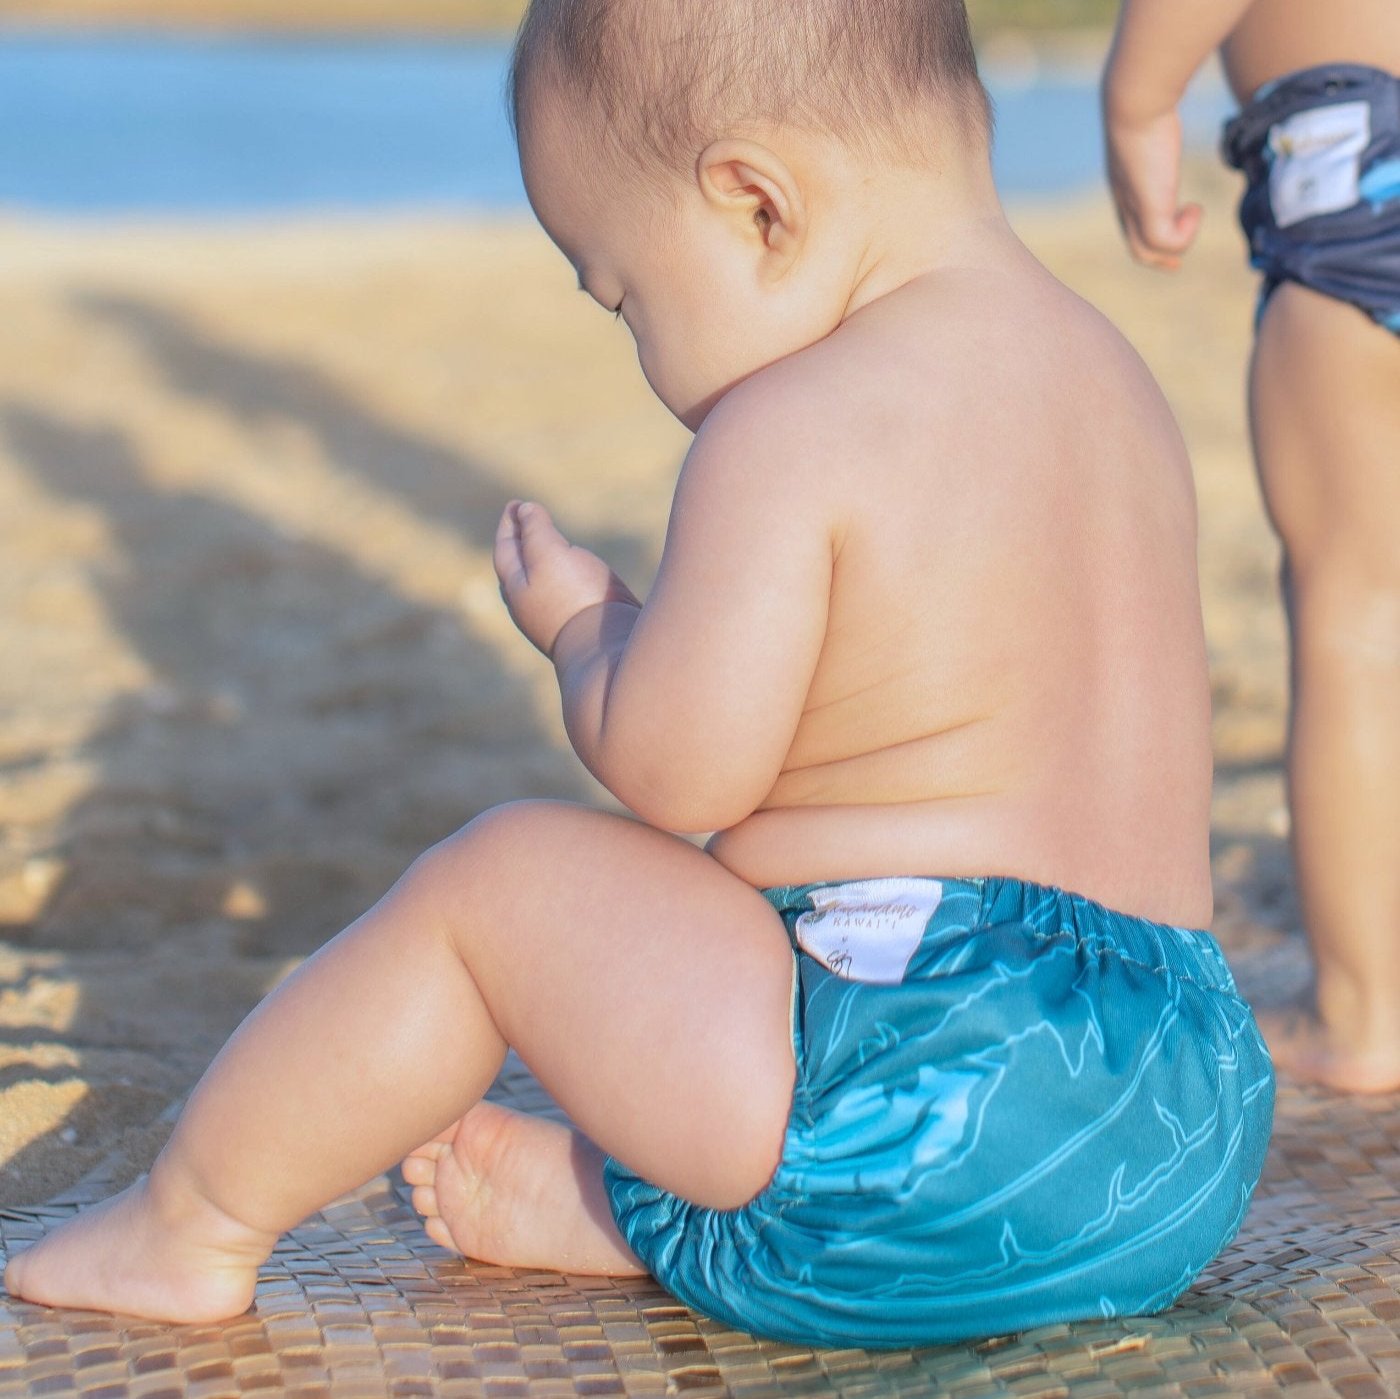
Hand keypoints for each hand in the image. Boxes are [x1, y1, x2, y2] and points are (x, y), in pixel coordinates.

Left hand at [493, 501, 640, 656]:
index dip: (509, 523)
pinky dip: (562, 580)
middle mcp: (530, 606)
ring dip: (541, 562)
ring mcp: (554, 619)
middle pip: (517, 569)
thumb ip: (534, 530)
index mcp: (516, 587)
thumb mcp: (548, 554)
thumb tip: (524, 510)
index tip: (515, 504)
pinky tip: (575, 579)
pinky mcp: (580, 627)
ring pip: (540, 585)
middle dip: (520, 543)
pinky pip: (563, 597)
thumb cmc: (574, 599)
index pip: (505, 548)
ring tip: (550, 548)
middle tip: (526, 522)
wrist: (607, 651)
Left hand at [1103, 105, 1202, 269]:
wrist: (1136, 100)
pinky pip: (1165, 243)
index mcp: (1124, 183)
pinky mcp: (1148, 209)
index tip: (1171, 242)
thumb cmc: (1146, 99)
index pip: (1130, 223)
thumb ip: (1159, 116)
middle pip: (1135, 246)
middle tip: (1177, 264)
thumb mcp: (1153, 115)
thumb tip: (1167, 89)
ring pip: (1146, 251)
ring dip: (1177, 242)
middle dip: (1159, 257)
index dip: (1149, 236)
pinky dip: (1184, 235)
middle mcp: (1124, 200)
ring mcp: (1134, 207)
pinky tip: (1194, 208)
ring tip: (1193, 213)